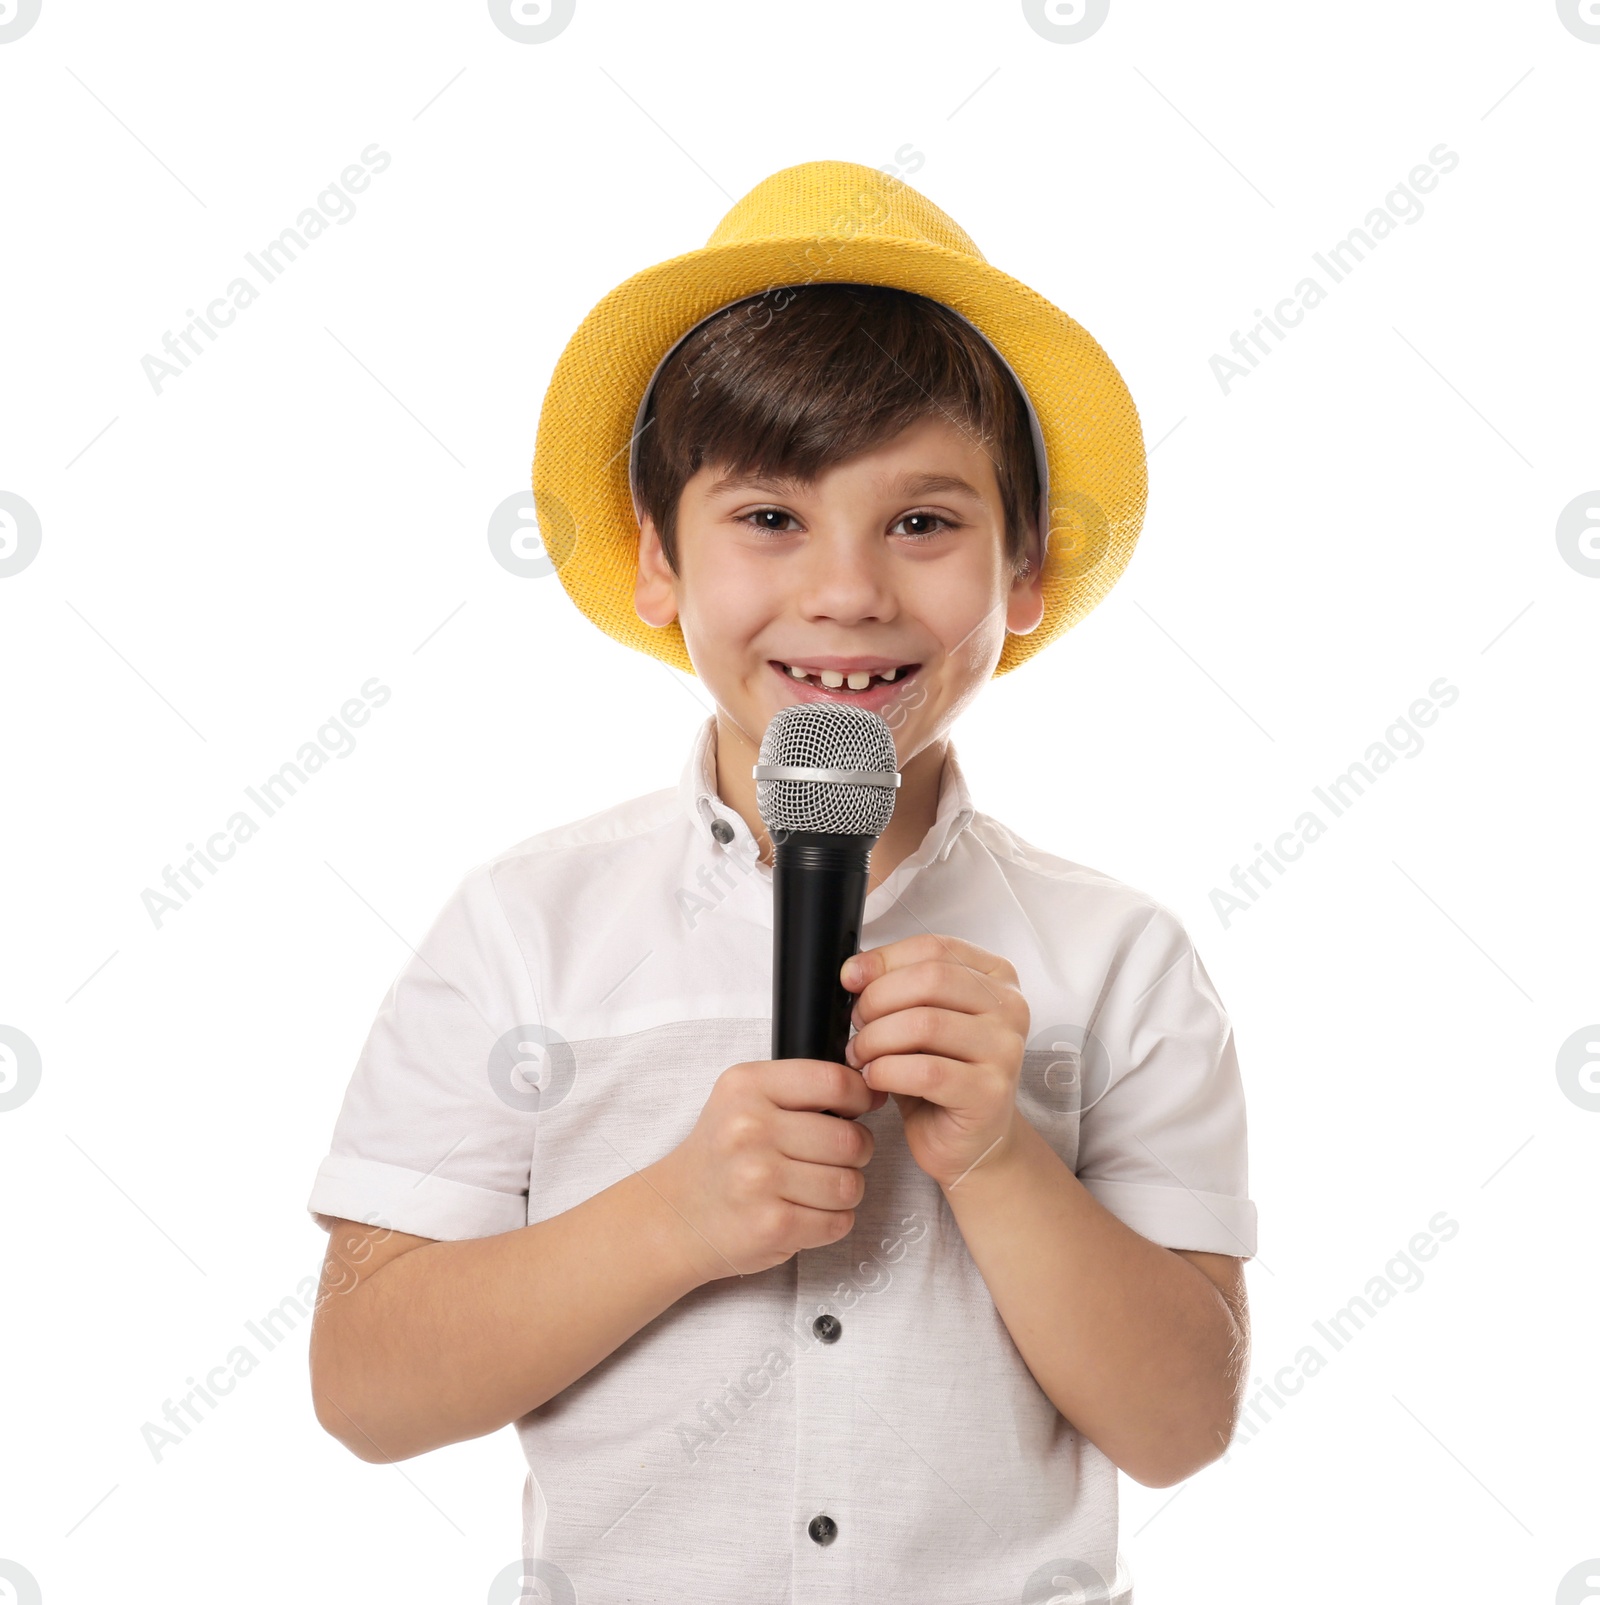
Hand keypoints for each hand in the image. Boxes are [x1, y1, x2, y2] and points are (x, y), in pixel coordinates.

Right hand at [652, 1059, 887, 1284]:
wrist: (676, 1214)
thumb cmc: (721, 1155)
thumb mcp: (743, 1099)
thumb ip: (797, 1089)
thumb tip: (869, 1090)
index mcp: (747, 1086)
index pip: (834, 1081)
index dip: (861, 1095)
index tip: (861, 1106)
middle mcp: (750, 1129)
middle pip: (850, 1139)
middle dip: (857, 1151)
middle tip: (835, 1157)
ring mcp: (759, 1179)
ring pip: (850, 1184)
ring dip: (845, 1189)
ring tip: (818, 1187)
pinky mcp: (772, 1225)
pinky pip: (838, 1221)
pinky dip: (833, 1220)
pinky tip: (806, 1213)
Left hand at [841, 933, 1028, 1190]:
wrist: (970, 1143)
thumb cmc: (939, 1076)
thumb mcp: (919, 1020)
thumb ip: (897, 988)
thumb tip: (854, 969)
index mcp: (996, 977)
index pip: (935, 947)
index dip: (884, 959)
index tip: (850, 978)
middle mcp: (1010, 1008)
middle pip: (930, 979)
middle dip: (878, 999)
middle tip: (856, 1024)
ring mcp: (1005, 1050)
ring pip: (924, 1023)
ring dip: (876, 1038)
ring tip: (860, 1054)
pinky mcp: (990, 1092)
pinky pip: (924, 1071)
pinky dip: (886, 1071)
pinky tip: (874, 1079)